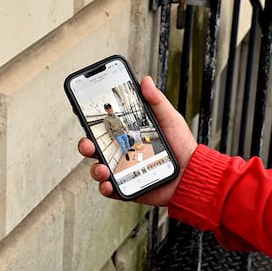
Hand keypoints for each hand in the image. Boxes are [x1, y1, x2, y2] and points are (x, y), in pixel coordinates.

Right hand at [78, 76, 197, 204]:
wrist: (192, 173)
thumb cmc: (182, 146)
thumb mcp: (170, 118)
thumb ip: (157, 101)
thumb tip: (145, 81)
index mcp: (130, 134)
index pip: (106, 126)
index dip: (90, 120)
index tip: (80, 109)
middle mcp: (124, 151)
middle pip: (96, 147)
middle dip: (86, 144)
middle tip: (87, 142)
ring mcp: (124, 170)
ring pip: (99, 169)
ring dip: (95, 169)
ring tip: (102, 168)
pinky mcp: (128, 187)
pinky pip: (110, 189)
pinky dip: (105, 188)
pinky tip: (108, 184)